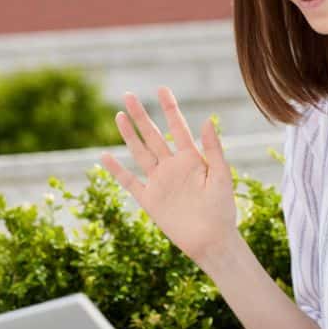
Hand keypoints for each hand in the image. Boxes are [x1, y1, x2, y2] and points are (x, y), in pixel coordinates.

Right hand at [99, 87, 238, 264]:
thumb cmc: (222, 208)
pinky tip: (105, 156)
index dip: (170, 109)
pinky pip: (130, 182)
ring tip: (119, 115)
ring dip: (130, 135)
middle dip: (142, 116)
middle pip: (154, 136)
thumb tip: (207, 120)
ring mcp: (160, 182)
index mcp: (192, 159)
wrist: (211, 239)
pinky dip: (117, 170)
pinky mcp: (150, 200)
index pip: (178, 128)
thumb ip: (213, 149)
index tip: (162, 88)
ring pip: (140, 153)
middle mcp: (173, 167)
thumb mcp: (221, 175)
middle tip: (129, 95)